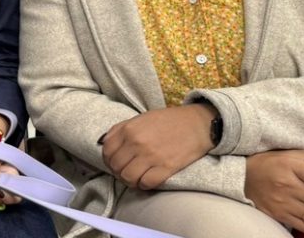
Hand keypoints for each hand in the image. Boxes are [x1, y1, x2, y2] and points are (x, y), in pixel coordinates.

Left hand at [100, 104, 214, 189]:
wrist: (198, 124)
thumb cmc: (169, 121)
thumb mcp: (141, 118)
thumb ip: (121, 130)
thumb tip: (105, 143)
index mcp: (129, 129)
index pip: (107, 152)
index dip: (108, 160)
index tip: (115, 163)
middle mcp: (137, 143)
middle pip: (116, 167)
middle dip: (119, 172)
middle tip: (126, 172)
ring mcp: (151, 156)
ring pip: (128, 178)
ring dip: (130, 181)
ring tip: (136, 178)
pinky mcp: (166, 167)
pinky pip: (146, 183)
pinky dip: (144, 185)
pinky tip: (148, 180)